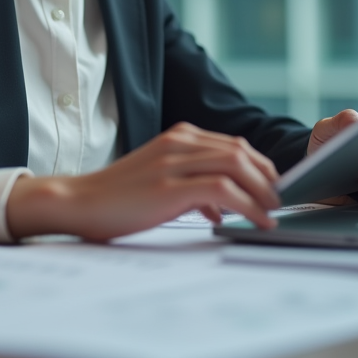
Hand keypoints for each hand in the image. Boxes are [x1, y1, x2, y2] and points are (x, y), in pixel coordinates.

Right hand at [5, 122, 280, 240]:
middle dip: (267, 177)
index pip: (233, 144)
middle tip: (279, 201)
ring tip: (273, 212)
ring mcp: (173, 162)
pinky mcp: (169, 187)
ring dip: (263, 191)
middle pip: (240, 151)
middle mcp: (179, 142)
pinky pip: (223, 191)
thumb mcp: (160, 181)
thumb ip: (191, 185)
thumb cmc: (116, 197)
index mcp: (178, 136)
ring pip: (237, 166)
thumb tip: (221, 206)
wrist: (78, 202)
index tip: (272, 187)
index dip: (260, 165)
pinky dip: (249, 206)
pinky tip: (257, 221)